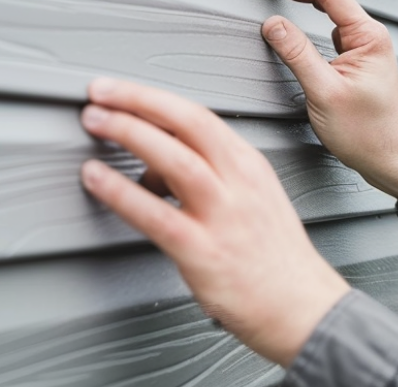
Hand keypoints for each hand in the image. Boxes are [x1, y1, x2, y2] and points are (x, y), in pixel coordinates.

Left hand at [78, 77, 350, 366]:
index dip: (154, 98)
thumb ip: (211, 176)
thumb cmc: (274, 259)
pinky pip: (156, 215)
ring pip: (175, 159)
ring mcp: (223, 216)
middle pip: (188, 122)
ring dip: (130, 132)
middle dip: (139, 99)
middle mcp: (239, 183)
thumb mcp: (253, 198)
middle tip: (99, 91)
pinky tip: (96, 178)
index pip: (199, 116)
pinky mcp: (204, 252)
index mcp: (250, 166)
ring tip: (95, 122)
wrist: (302, 307)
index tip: (121, 90)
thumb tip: (154, 165)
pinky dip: (121, 192)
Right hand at [263, 0, 397, 200]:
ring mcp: (365, 46)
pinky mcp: (358, 58)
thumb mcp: (323, 93)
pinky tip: (301, 3)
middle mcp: (370, 36)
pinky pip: (332, 23)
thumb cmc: (364, 132)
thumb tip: (273, 24)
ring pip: (332, 7)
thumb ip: (297, 54)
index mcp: (368, 38)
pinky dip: (314, 8)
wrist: (389, 157)